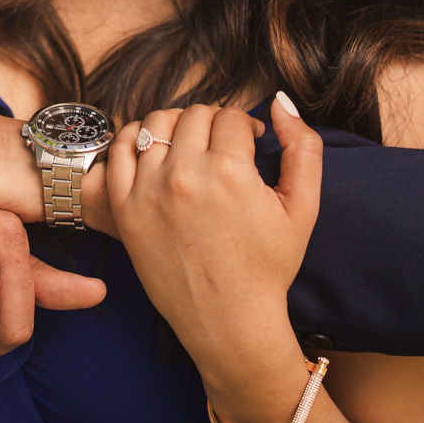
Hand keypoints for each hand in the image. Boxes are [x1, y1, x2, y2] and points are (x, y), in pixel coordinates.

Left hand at [106, 96, 321, 364]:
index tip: (250, 144)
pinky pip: (119, 152)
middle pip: (194, 115)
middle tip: (223, 148)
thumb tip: (281, 101)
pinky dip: (134, 141)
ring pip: (155, 124)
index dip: (246, 127)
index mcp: (229, 171)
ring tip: (190, 149)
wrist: (229, 321)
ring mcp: (147, 192)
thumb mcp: (304, 207)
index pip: (231, 116)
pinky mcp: (124, 210)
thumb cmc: (268, 267)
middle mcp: (183, 175)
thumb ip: (304, 146)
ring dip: (176, 127)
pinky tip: (154, 155)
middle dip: (214, 124)